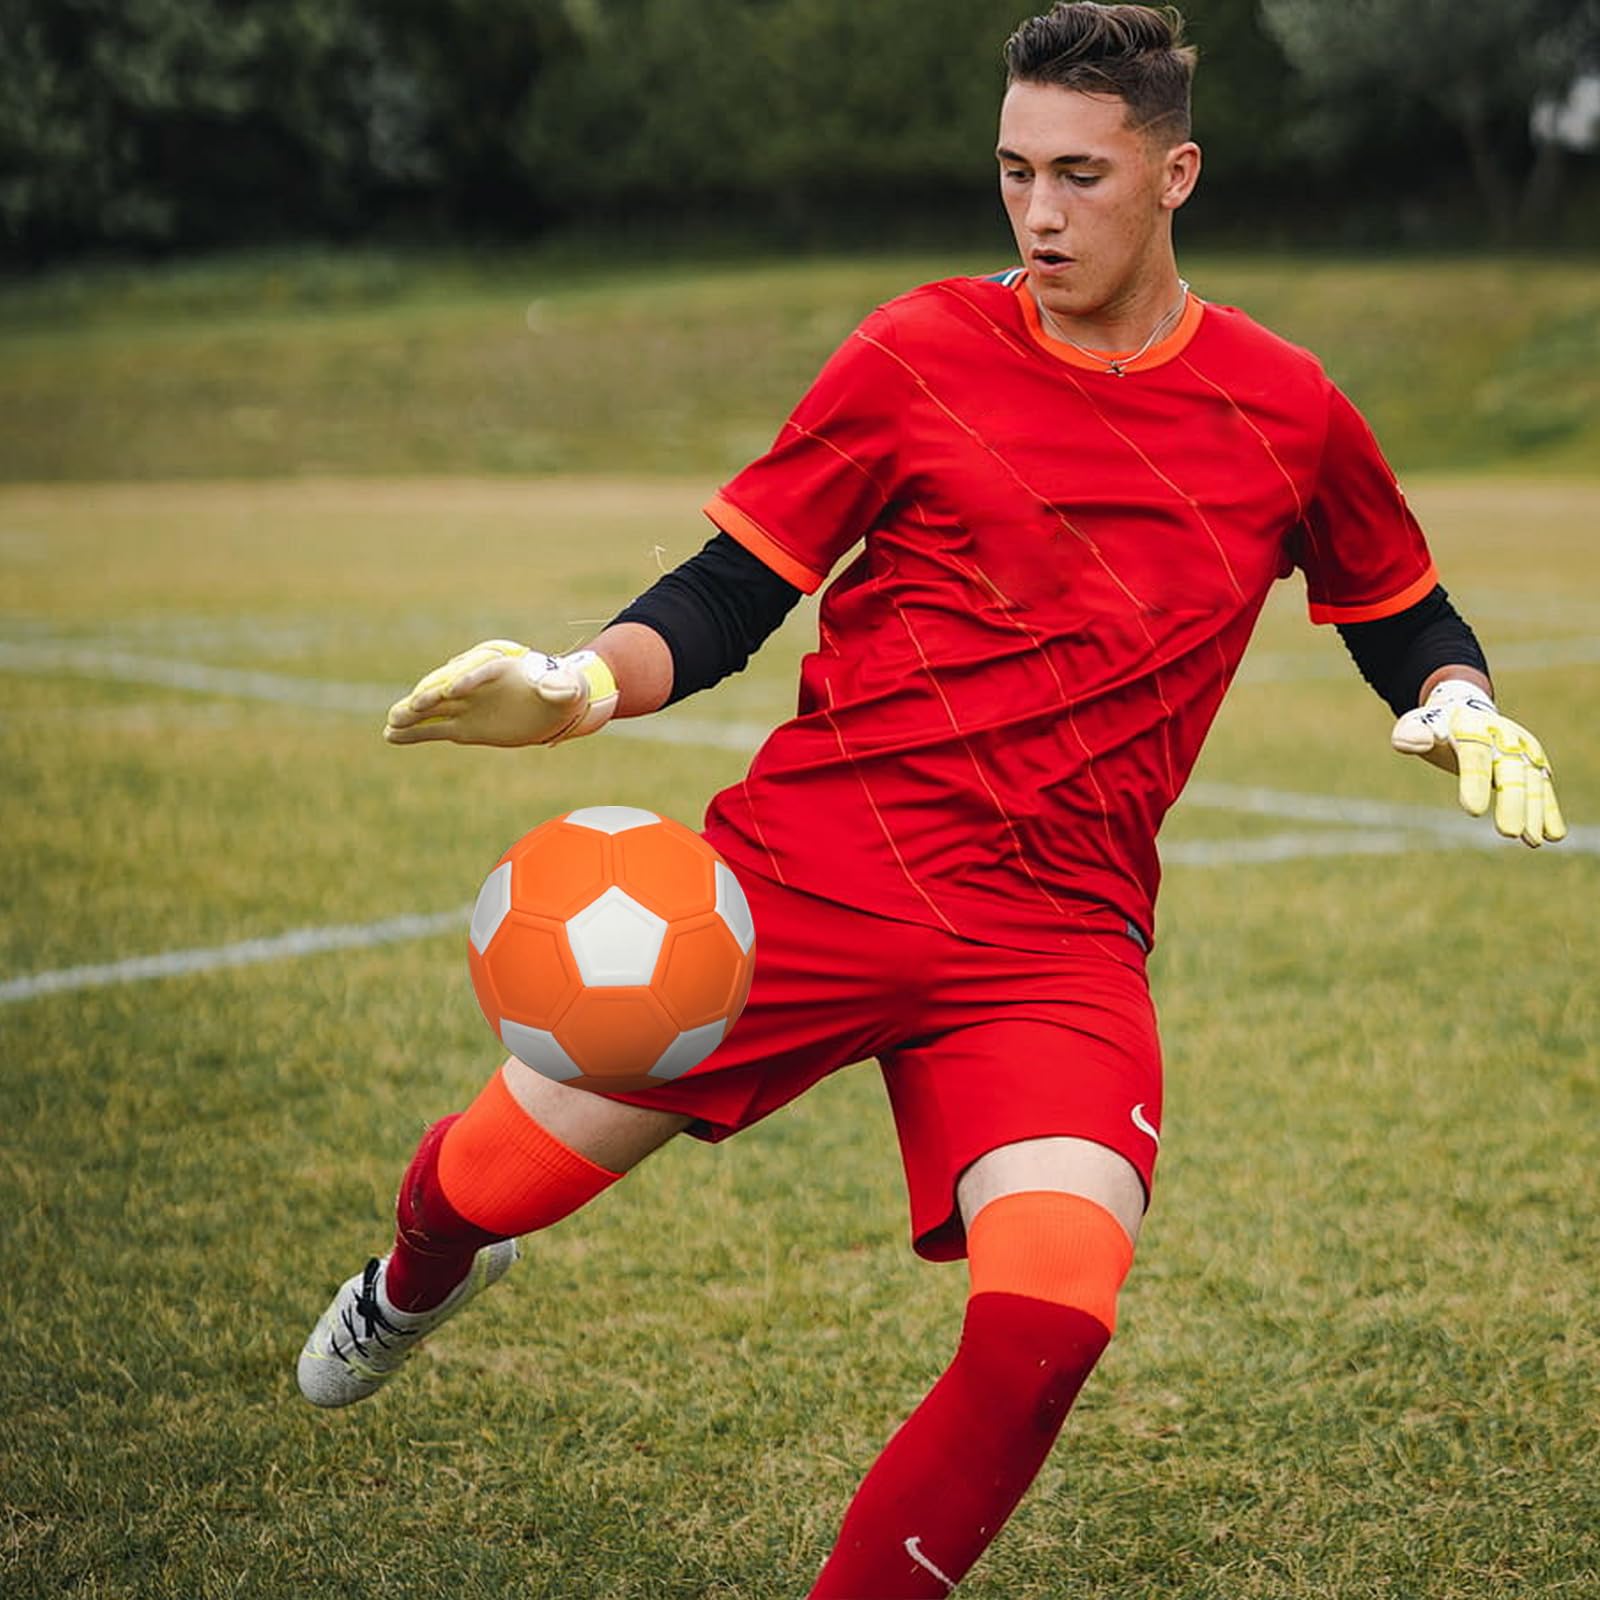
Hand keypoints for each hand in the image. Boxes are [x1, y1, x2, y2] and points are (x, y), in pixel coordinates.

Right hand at [384, 639, 617, 747]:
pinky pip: (434, 729)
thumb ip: (561, 688)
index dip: (467, 679)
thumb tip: (559, 689)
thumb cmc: (564, 693)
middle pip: (450, 687)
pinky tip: (392, 736)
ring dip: (414, 714)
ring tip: (392, 722)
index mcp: (501, 669)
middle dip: (433, 695)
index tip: (453, 691)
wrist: (552, 710)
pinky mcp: (463, 726)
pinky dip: (414, 733)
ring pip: (435, 709)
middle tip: (415, 705)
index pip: (480, 671)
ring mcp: (467, 706)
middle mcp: (477, 685)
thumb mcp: (569, 690)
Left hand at [1391, 679, 1564, 846]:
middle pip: (1511, 771)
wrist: (1467, 711)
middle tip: (1508, 832)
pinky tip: (1552, 835)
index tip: (1472, 811)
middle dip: (1512, 802)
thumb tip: (1414, 741)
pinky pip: (1544, 789)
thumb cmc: (1437, 725)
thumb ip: (1411, 734)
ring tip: (1531, 840)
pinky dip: (1549, 811)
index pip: (1475, 755)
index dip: (1474, 782)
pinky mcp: (1535, 765)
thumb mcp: (1417, 724)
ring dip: (1535, 811)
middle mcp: (1505, 738)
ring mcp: (1523, 751)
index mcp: (1473, 726)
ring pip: (1532, 783)